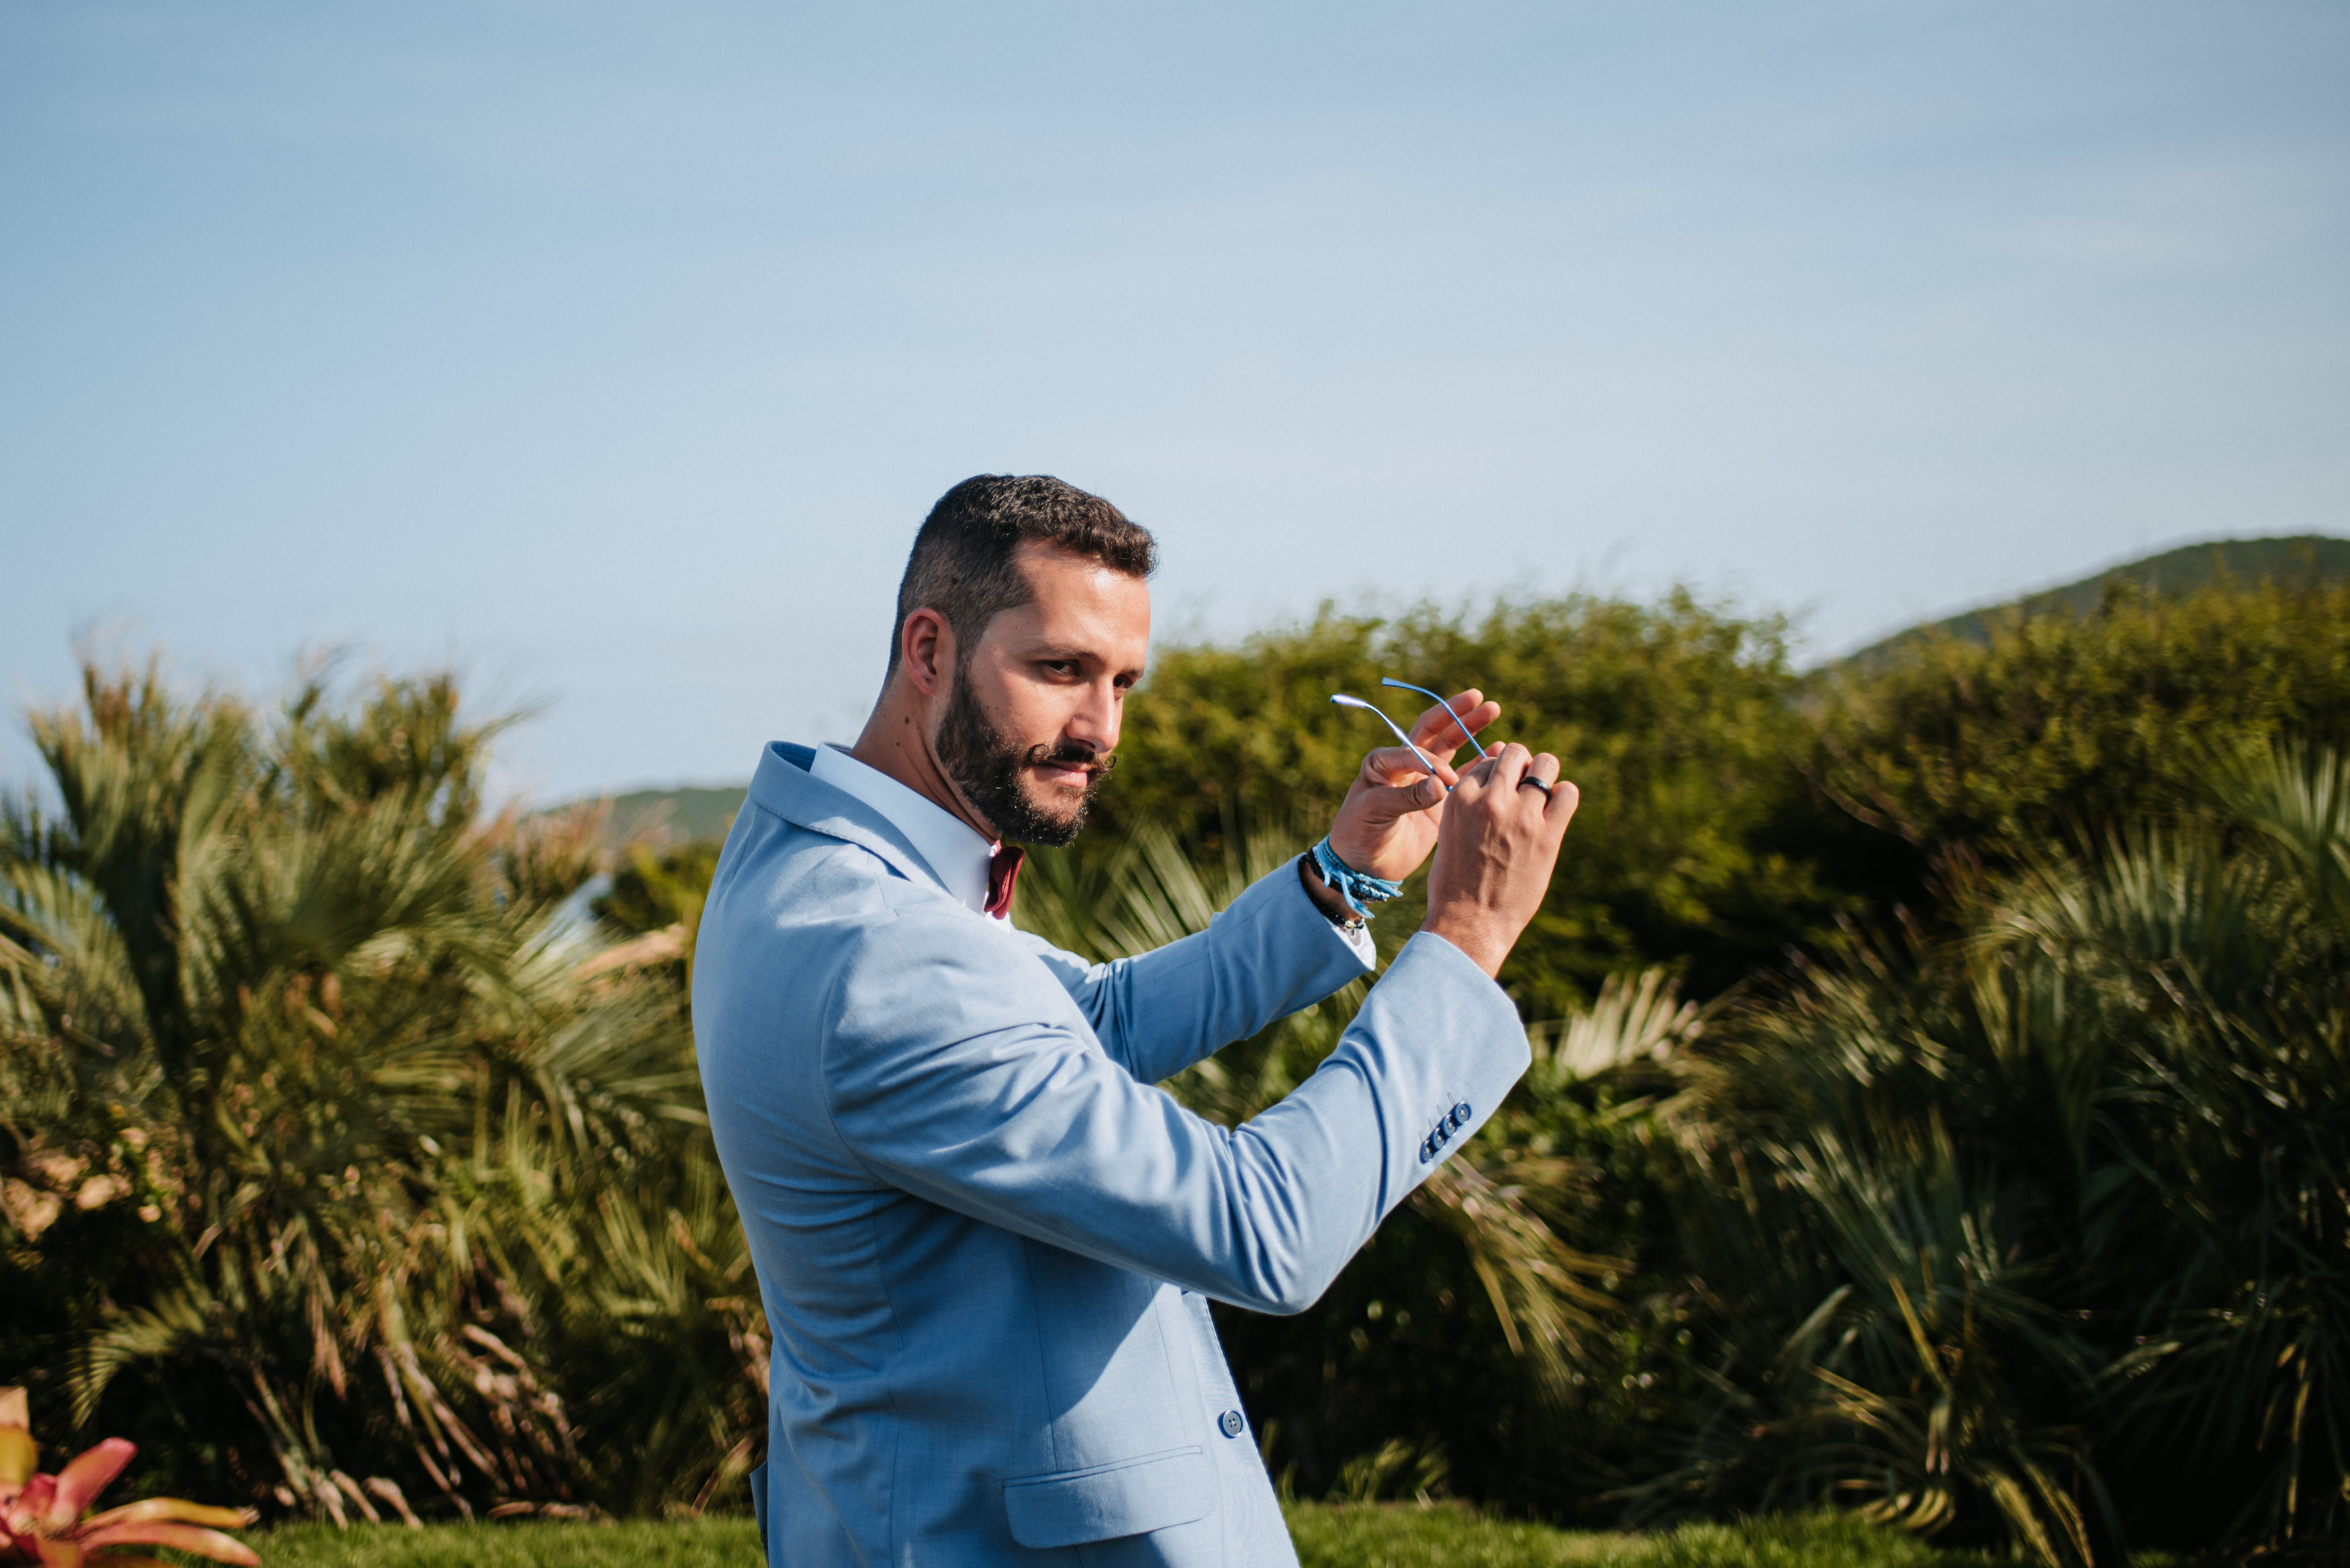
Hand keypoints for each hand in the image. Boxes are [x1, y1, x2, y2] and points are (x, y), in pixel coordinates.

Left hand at [1326, 690, 1501, 882]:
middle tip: (1481, 699)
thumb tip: (1441, 784)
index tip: (1444, 780)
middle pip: (1435, 733)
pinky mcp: (1438, 802)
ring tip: (1493, 711)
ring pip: (1451, 750)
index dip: (1432, 760)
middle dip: (1457, 715)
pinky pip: (1462, 778)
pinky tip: (1497, 751)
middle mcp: (1405, 766)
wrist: (1362, 866)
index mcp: (1383, 761)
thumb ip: (1407, 797)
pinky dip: (1479, 765)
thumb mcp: (1374, 811)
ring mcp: (1423, 783)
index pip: (1413, 747)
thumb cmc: (1357, 833)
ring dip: (1471, 731)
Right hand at [1418, 742, 1577, 978]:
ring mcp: (1521, 815)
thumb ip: (1469, 806)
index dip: (1499, 775)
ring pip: (1546, 765)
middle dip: (1523, 766)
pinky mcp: (1547, 834)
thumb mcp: (1449, 833)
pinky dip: (1565, 796)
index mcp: (1461, 797)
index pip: (1489, 762)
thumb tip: (1495, 785)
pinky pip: (1568, 793)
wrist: (1471, 922)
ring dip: (1546, 775)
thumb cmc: (1455, 883)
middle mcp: (1490, 799)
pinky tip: (1556, 812)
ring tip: (1543, 796)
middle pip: (1517, 753)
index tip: (1503, 793)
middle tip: (1526, 789)